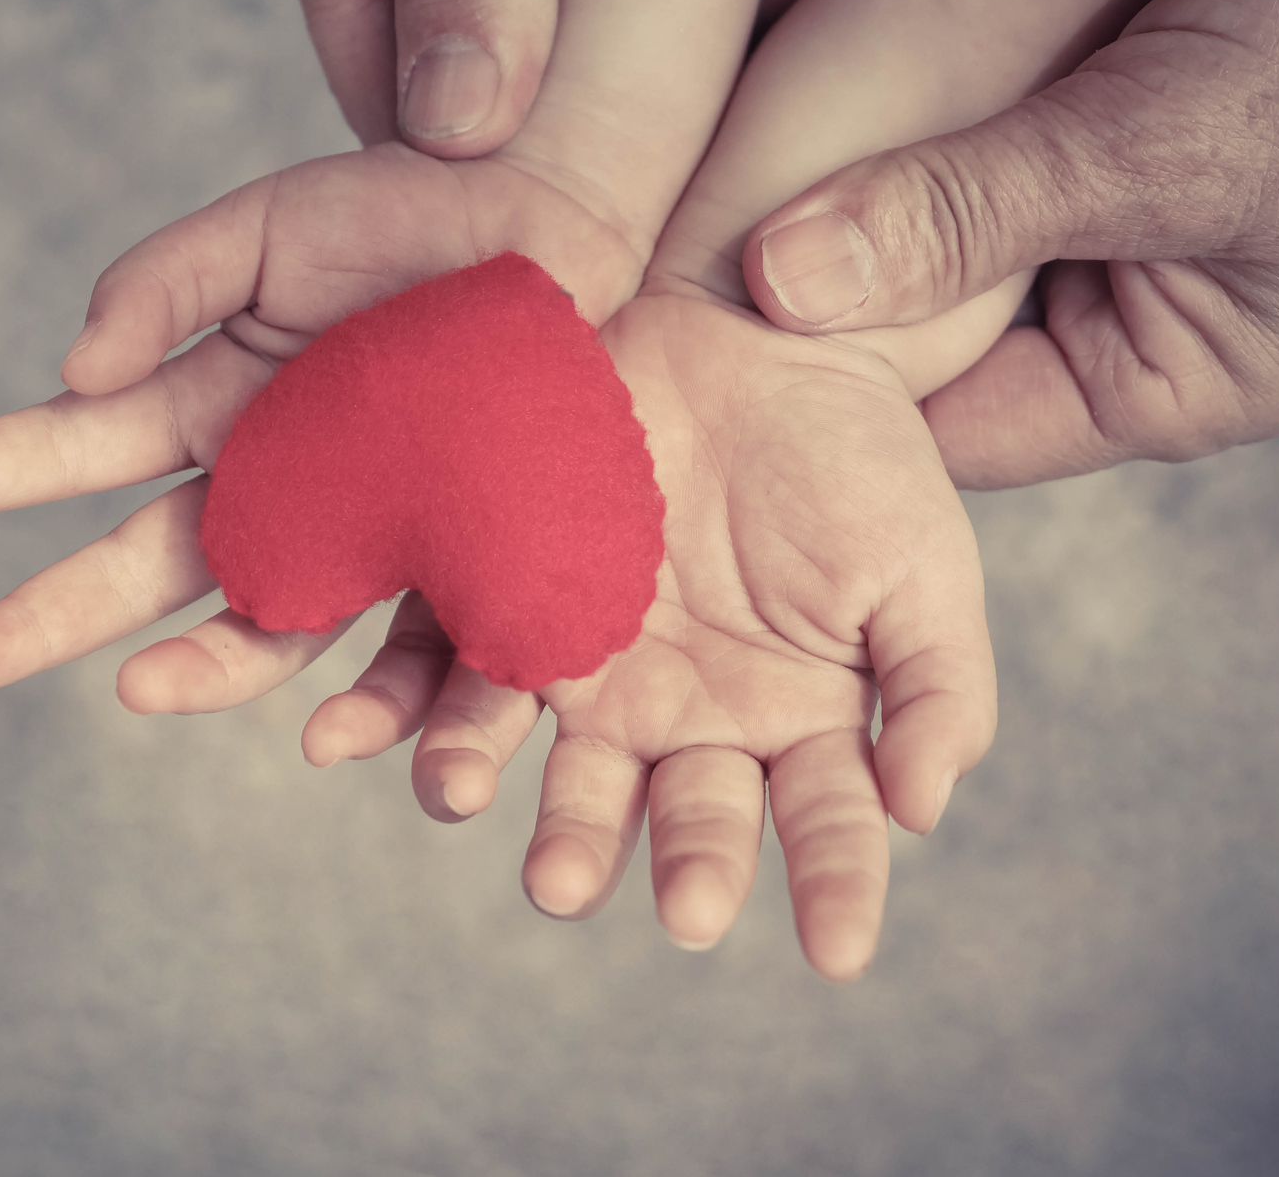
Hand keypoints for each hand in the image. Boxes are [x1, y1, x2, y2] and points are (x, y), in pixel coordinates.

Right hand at [0, 143, 643, 704]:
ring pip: (258, 632)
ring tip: (137, 690)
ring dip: (193, 672)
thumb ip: (162, 282)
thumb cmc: (403, 210)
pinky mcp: (457, 564)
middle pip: (137, 573)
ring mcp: (356, 534)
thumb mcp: (266, 223)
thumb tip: (69, 374)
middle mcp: (265, 487)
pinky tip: (334, 735)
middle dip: (36, 617)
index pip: (76, 449)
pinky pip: (410, 653)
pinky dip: (374, 702)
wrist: (551, 216)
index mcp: (206, 404)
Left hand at [302, 289, 996, 977]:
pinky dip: (390, 707)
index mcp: (797, 716)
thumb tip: (922, 813)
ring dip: (514, 804)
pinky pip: (447, 668)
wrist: (749, 324)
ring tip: (472, 811)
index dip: (837, 886)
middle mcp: (687, 713)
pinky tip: (339, 738)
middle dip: (670, 861)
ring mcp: (595, 663)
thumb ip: (939, 689)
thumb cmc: (855, 450)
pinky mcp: (511, 600)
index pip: (824, 821)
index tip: (839, 954)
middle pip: (675, 814)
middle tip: (660, 905)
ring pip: (552, 762)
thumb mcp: (925, 562)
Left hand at [738, 0, 1278, 487]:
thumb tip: (786, 284)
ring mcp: (1088, 219)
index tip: (702, 338)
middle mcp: (1118, 316)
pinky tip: (801, 43)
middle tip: (687, 230)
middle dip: (818, 268)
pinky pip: (942, 131)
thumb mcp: (1158, 144)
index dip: (826, 390)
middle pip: (922, 326)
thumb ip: (975, 214)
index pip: (949, 425)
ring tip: (724, 134)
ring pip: (922, 221)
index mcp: (1162, 384)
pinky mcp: (1062, 121)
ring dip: (839, 167)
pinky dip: (878, 91)